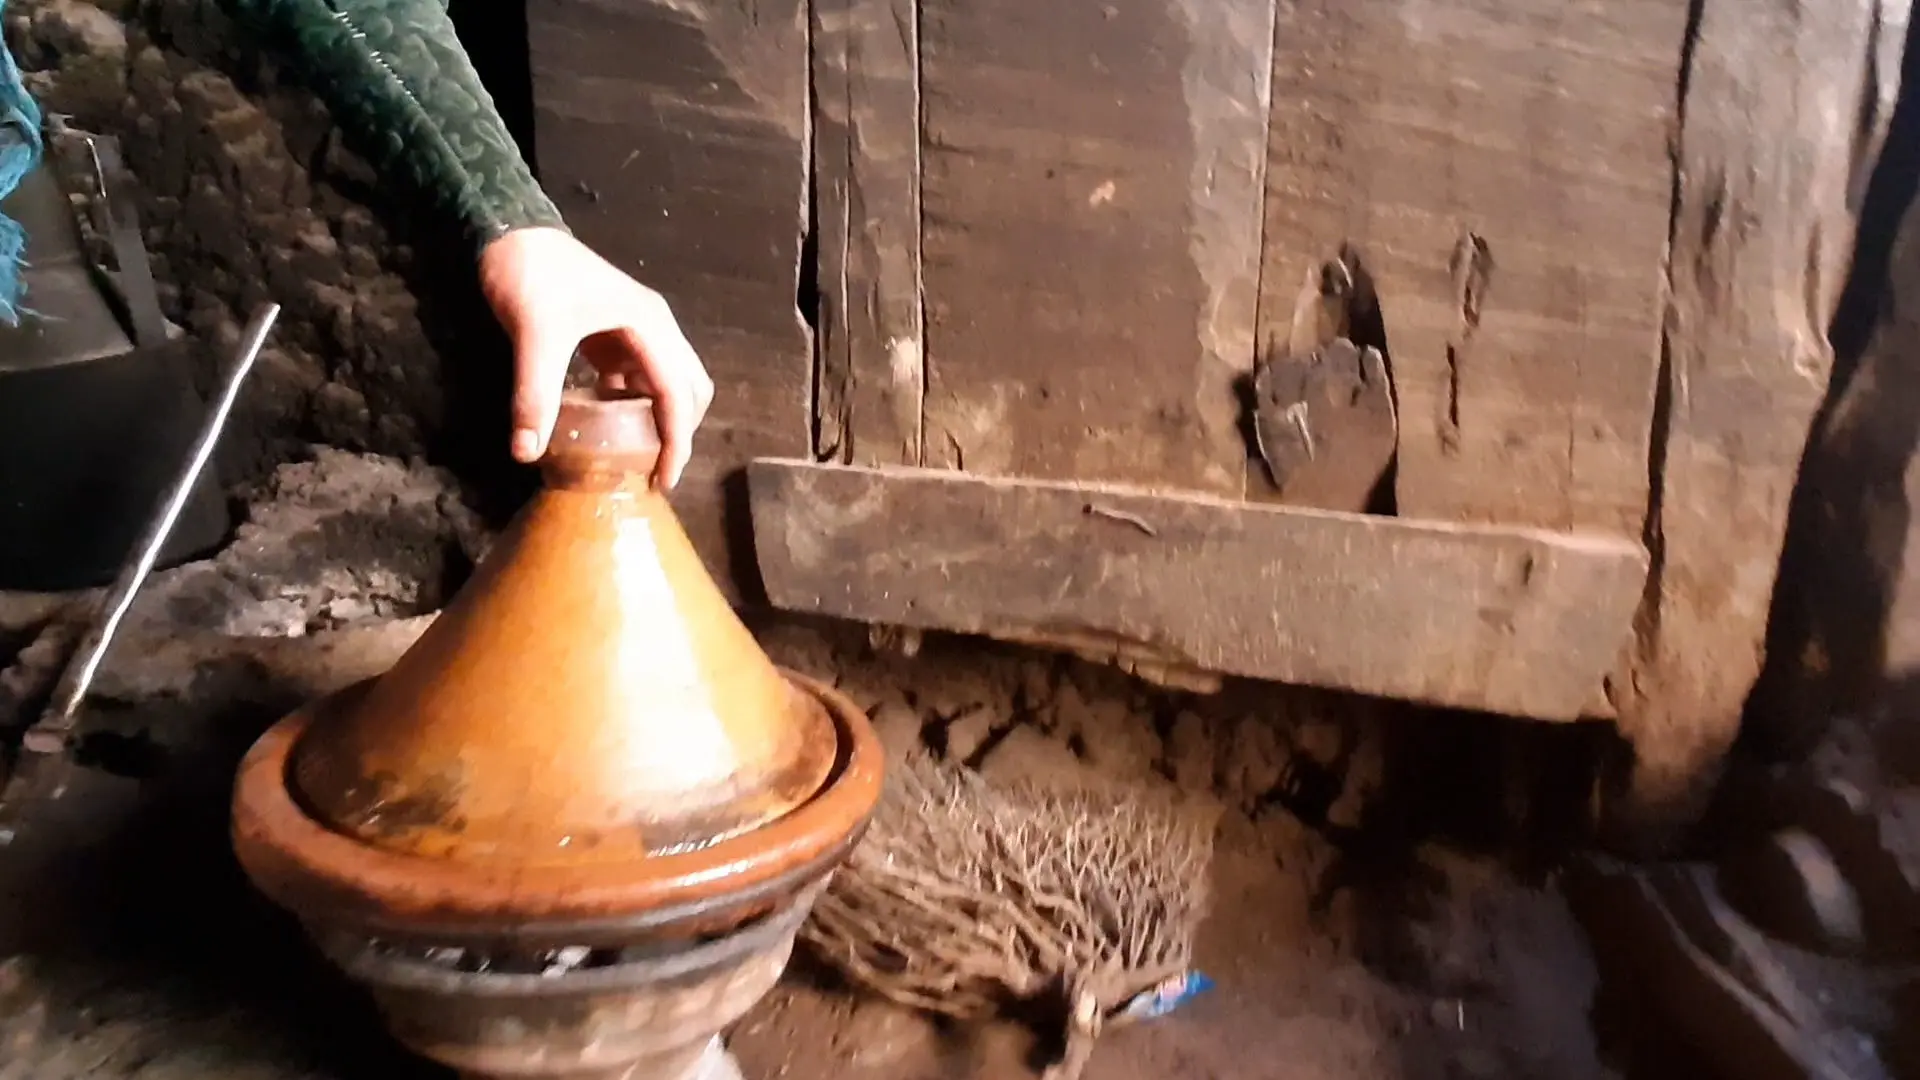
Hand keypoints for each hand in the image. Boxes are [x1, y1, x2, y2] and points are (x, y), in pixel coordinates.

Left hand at [478, 227, 713, 488]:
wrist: (511, 233)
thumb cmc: (531, 276)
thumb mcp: (534, 335)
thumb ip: (534, 394)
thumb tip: (526, 452)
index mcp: (649, 325)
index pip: (677, 393)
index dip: (676, 440)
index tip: (665, 480)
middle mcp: (655, 327)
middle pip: (689, 388)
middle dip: (680, 431)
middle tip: (655, 471)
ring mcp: (638, 329)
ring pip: (669, 383)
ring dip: (661, 418)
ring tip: (636, 455)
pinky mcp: (617, 333)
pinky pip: (640, 376)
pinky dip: (635, 404)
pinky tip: (607, 423)